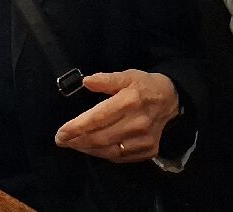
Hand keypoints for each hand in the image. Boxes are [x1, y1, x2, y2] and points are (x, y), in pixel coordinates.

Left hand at [53, 70, 180, 162]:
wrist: (171, 101)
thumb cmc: (144, 85)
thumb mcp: (127, 75)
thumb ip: (106, 79)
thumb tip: (86, 81)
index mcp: (130, 101)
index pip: (98, 118)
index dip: (77, 127)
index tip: (60, 132)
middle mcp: (137, 123)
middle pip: (101, 137)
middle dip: (77, 141)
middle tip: (60, 140)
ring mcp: (144, 139)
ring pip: (109, 150)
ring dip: (87, 149)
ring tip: (72, 145)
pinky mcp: (149, 150)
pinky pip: (121, 157)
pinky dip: (103, 155)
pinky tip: (92, 149)